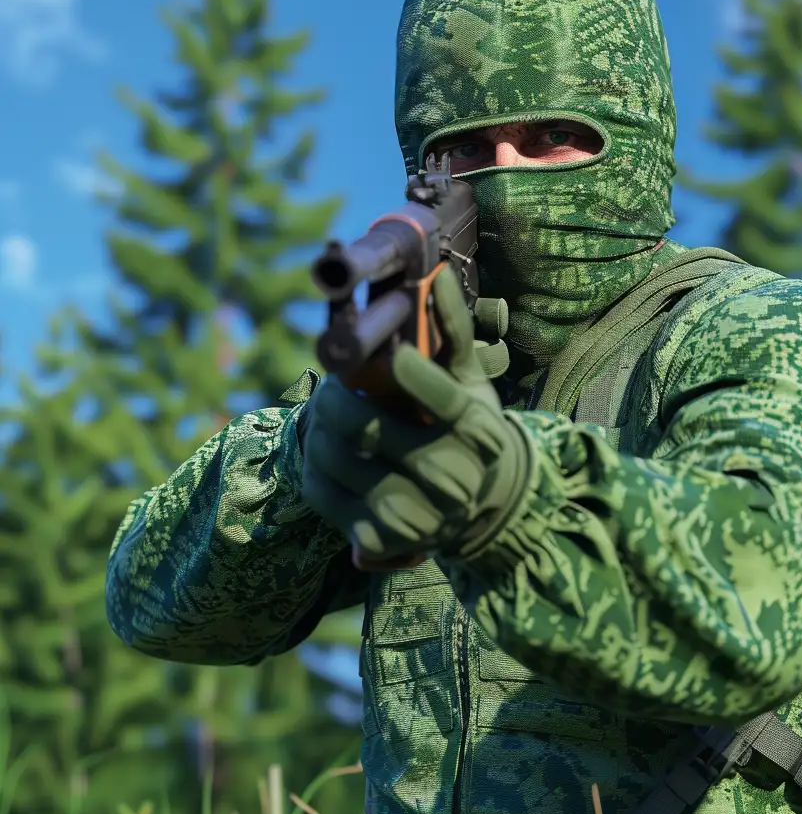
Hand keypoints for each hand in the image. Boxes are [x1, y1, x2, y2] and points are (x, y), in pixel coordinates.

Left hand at [300, 273, 531, 567]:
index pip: (446, 402)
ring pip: (337, 458)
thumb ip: (454, 333)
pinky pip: (322, 491)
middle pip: (371, 431)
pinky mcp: (377, 537)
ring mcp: (413, 512)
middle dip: (335, 398)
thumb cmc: (468, 427)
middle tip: (329, 382)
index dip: (417, 376)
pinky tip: (322, 448)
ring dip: (317, 427)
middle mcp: (450, 478)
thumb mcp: (472, 384)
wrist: (472, 506)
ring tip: (322, 411)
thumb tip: (435, 276)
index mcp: (478, 434)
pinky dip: (311, 464)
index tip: (394, 353)